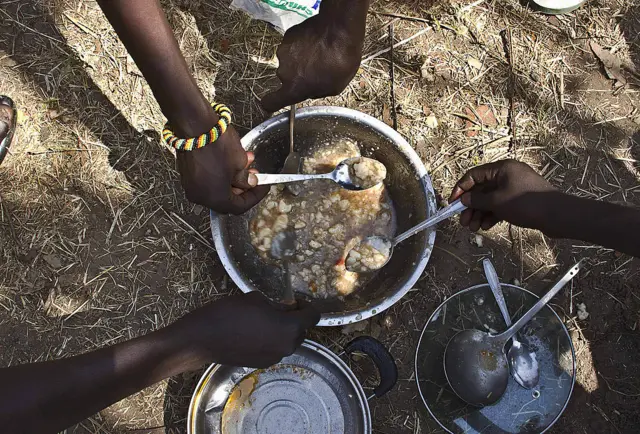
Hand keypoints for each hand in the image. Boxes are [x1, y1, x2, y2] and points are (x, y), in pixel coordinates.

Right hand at [167, 292, 319, 368]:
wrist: (202, 339)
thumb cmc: (229, 313)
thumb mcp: (256, 299)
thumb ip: (276, 305)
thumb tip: (282, 309)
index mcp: (290, 328)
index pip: (313, 317)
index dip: (307, 306)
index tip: (296, 301)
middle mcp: (287, 346)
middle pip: (302, 331)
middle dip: (295, 319)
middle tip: (280, 308)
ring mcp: (274, 358)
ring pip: (288, 341)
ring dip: (283, 330)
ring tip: (266, 319)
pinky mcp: (262, 364)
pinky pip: (275, 349)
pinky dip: (271, 340)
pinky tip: (255, 331)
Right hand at [176, 126, 268, 213]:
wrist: (194, 123)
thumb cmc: (215, 142)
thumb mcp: (239, 162)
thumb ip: (245, 178)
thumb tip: (249, 183)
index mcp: (215, 198)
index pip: (240, 206)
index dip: (255, 196)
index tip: (262, 188)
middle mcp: (200, 196)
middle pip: (227, 199)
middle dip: (243, 187)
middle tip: (254, 176)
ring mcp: (191, 185)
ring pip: (217, 188)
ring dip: (232, 179)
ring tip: (244, 163)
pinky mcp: (187, 174)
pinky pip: (207, 180)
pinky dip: (220, 174)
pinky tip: (229, 161)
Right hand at [260, 1, 367, 111]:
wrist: (340, 30)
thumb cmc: (341, 62)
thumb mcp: (334, 88)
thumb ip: (316, 92)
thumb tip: (311, 90)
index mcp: (294, 88)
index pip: (270, 102)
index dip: (270, 104)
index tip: (271, 102)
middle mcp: (283, 72)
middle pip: (286, 79)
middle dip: (298, 76)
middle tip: (316, 70)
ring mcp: (283, 52)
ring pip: (290, 62)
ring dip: (300, 60)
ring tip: (318, 54)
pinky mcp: (288, 36)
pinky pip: (293, 46)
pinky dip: (301, 46)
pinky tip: (316, 42)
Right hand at [449, 159, 556, 231]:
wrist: (557, 215)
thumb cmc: (526, 204)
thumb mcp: (497, 202)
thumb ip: (478, 200)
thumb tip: (464, 200)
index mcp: (502, 168)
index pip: (474, 175)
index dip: (461, 189)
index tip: (452, 203)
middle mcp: (507, 175)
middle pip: (482, 189)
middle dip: (471, 206)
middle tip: (463, 222)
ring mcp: (515, 188)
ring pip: (491, 199)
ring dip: (480, 213)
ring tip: (474, 228)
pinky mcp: (520, 200)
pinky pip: (501, 205)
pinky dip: (492, 215)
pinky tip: (486, 226)